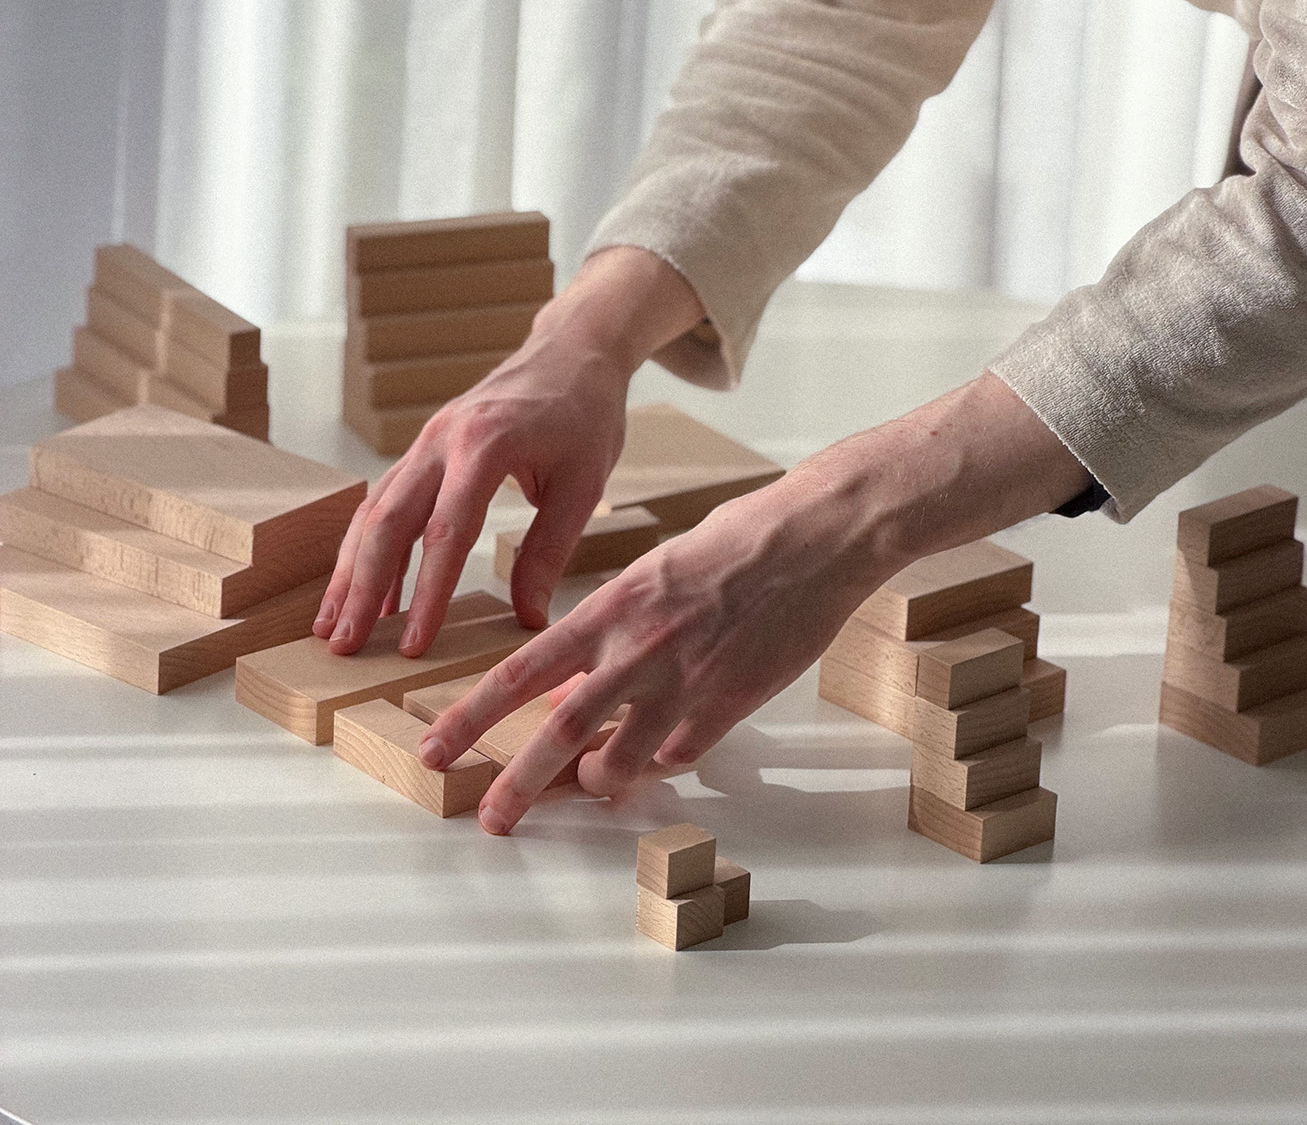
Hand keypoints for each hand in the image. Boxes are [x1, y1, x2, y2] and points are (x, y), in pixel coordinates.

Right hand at [313, 246, 704, 653]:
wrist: (571, 351)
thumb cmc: (585, 414)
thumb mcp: (583, 485)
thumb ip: (549, 551)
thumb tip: (528, 619)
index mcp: (485, 443)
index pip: (446, 531)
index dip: (428, 593)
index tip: (414, 645)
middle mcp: (442, 439)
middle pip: (389, 520)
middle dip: (362, 587)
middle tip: (343, 646)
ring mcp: (427, 440)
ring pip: (375, 510)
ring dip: (351, 570)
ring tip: (332, 626)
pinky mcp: (425, 447)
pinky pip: (387, 499)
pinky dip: (369, 546)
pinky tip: (364, 590)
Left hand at [415, 372, 1086, 831]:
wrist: (819, 534)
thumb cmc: (742, 536)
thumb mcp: (661, 568)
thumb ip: (620, 622)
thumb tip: (584, 675)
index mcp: (615, 603)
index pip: (524, 671)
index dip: (474, 717)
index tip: (438, 748)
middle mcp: (642, 647)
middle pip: (562, 731)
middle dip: (518, 784)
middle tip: (489, 820)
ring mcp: (689, 682)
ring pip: (624, 760)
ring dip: (599, 782)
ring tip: (589, 791)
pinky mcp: (734, 703)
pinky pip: (684, 752)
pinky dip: (666, 760)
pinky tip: (665, 757)